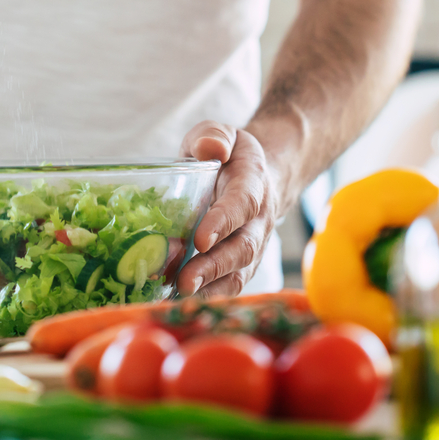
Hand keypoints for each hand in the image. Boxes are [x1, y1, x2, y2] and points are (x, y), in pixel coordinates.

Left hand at [175, 121, 280, 297]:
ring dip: (211, 288)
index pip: (242, 204)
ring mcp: (253, 246)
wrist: (258, 176)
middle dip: (214, 266)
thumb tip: (209, 149)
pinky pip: (231, 285)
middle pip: (242, 247)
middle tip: (185, 281)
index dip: (223, 222)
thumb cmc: (229, 156)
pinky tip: (181, 305)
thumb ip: (214, 136)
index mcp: (252, 183)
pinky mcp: (242, 265)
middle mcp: (259, 220)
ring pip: (239, 272)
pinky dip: (210, 298)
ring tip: (180, 297)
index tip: (200, 238)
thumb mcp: (222, 134)